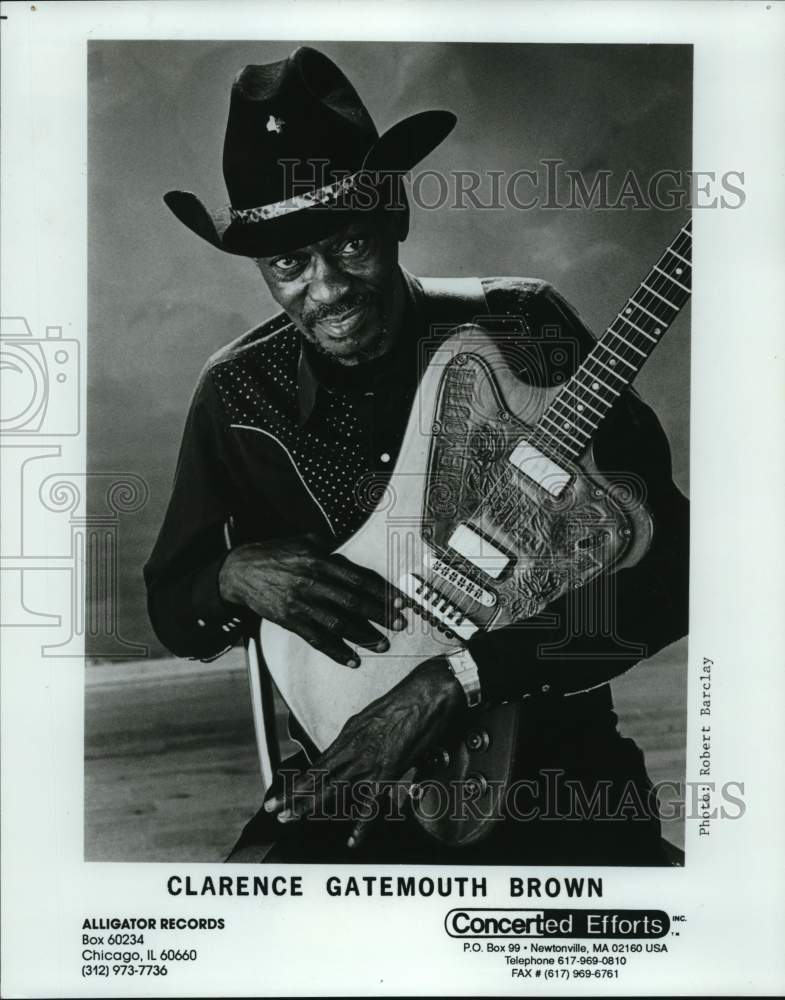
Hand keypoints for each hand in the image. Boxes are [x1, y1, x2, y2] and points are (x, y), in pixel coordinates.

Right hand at [218, 533, 406, 667]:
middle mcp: (312, 584)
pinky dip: (336, 652)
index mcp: (320, 562)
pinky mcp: (291, 621)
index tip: (400, 600)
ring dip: (363, 636)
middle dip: (380, 615)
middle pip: (352, 603)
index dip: (382, 591)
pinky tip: (352, 659)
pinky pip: (317, 640)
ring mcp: (301, 605)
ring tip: (383, 644)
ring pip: (338, 624)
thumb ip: (330, 549)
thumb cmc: (275, 554)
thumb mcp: (305, 541)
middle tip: (400, 624)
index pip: (358, 579)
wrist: (240, 571)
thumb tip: (353, 557)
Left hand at [264, 657, 466, 846]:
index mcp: (348, 737)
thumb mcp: (369, 717)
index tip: (280, 794)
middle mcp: (353, 751)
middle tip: (275, 810)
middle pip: (317, 779)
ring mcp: (368, 764)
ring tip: (292, 818)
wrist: (426, 695)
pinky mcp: (387, 773)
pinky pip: (371, 803)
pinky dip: (362, 824)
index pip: (316, 766)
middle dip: (293, 796)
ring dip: (310, 805)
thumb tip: (345, 750)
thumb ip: (355, 737)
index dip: (296, 782)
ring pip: (333, 790)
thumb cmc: (402, 701)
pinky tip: (352, 839)